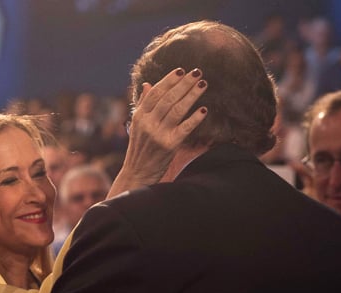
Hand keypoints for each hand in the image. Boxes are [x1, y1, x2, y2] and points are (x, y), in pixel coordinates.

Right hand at [110, 67, 208, 196]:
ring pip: (177, 109)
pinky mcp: (169, 145)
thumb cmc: (139, 149)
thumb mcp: (137, 126)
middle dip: (184, 84)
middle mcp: (147, 123)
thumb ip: (143, 104)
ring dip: (191, 95)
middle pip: (168, 98)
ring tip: (203, 84)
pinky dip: (195, 118)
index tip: (181, 70)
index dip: (168, 80)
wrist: (137, 174)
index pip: (155, 93)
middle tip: (197, 72)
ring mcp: (158, 134)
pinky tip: (204, 109)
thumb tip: (147, 84)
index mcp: (139, 116)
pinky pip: (185, 128)